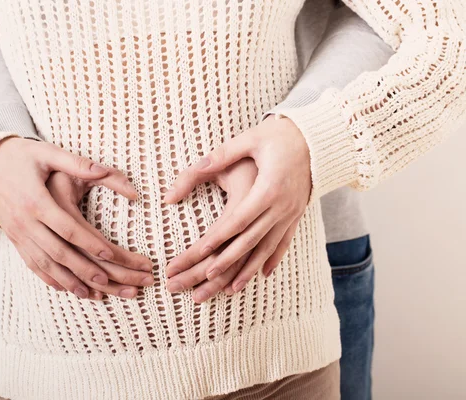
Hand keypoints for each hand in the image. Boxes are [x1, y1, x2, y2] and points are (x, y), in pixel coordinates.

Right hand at [0, 137, 153, 299]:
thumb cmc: (20, 157)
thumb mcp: (48, 153)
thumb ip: (77, 163)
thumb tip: (104, 170)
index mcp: (37, 201)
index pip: (68, 228)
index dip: (90, 242)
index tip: (111, 254)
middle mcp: (26, 222)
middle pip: (59, 252)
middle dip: (84, 269)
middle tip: (108, 281)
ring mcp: (18, 233)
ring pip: (45, 264)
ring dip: (68, 281)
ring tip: (91, 294)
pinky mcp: (14, 239)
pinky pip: (32, 264)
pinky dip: (49, 278)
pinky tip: (65, 288)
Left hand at [164, 116, 310, 296]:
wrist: (321, 137)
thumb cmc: (282, 135)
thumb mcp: (250, 139)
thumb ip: (222, 155)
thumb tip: (197, 166)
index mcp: (268, 188)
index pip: (238, 220)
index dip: (218, 238)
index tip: (199, 252)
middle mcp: (282, 206)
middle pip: (251, 240)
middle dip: (227, 260)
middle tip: (205, 277)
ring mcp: (292, 213)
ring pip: (268, 247)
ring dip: (249, 269)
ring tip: (231, 288)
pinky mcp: (298, 214)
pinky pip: (285, 242)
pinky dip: (273, 259)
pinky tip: (263, 274)